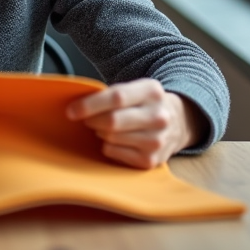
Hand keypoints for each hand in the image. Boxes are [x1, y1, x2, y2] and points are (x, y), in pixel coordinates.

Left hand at [65, 79, 208, 168]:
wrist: (178, 122)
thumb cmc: (144, 104)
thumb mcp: (135, 89)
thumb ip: (110, 94)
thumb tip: (76, 106)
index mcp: (151, 91)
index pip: (116, 97)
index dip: (90, 105)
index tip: (71, 111)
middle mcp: (159, 116)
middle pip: (112, 121)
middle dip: (92, 120)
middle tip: (86, 120)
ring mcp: (157, 140)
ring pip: (111, 138)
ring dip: (100, 133)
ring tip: (104, 128)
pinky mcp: (152, 160)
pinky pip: (114, 152)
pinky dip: (108, 146)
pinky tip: (116, 140)